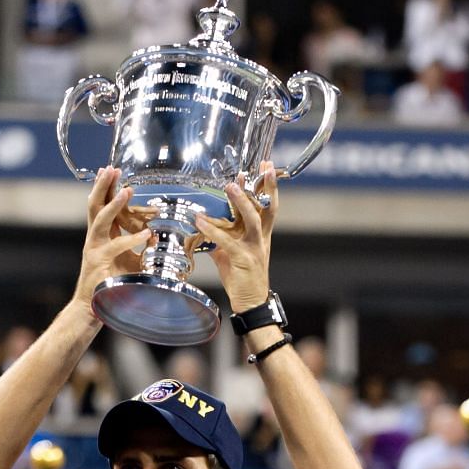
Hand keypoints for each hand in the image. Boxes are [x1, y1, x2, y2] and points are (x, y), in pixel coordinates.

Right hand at [74, 168, 156, 303]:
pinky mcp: (98, 262)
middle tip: (111, 169)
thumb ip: (139, 247)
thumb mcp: (129, 261)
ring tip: (126, 190)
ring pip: (100, 220)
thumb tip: (154, 236)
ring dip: (114, 204)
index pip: (99, 205)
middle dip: (103, 186)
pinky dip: (132, 239)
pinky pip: (116, 246)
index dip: (104, 187)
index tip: (110, 171)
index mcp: (99, 236)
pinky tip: (146, 233)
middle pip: (95, 205)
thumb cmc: (111, 284)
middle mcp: (93, 239)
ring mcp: (93, 249)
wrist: (91, 308)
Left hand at [190, 164, 277, 313]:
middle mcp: (261, 238)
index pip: (268, 205)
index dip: (268, 187)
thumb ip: (222, 237)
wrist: (251, 301)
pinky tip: (201, 221)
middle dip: (264, 186)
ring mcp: (254, 248)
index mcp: (262, 234)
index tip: (265, 167)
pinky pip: (227, 241)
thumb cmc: (243, 277)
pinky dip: (213, 230)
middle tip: (256, 168)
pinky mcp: (243, 259)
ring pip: (252, 219)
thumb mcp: (232, 253)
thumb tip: (205, 227)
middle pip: (267, 207)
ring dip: (241, 202)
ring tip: (230, 186)